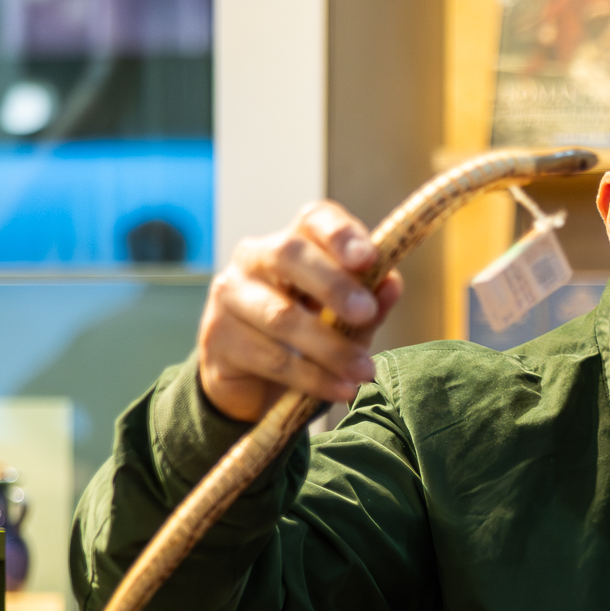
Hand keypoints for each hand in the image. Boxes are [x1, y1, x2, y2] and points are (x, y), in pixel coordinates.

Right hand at [198, 200, 402, 421]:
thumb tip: (391, 285)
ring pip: (281, 315)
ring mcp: (231, 295)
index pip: (314, 220)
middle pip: (290, 255)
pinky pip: (271, 357)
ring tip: (365, 372)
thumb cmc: (308, 340)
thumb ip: (370, 303)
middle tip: (366, 313)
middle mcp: (256, 258)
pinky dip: (313, 377)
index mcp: (294, 243)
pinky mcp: (218, 337)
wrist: (254, 384)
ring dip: (330, 348)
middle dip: (333, 285)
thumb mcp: (347, 322)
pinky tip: (341, 390)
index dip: (341, 234)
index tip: (368, 258)